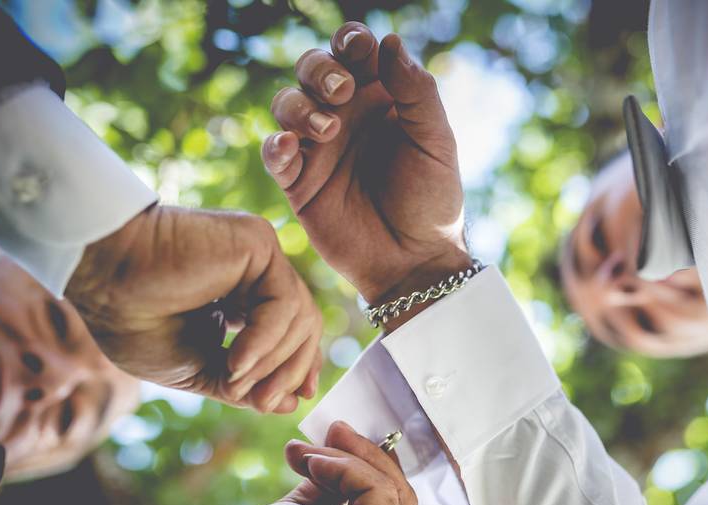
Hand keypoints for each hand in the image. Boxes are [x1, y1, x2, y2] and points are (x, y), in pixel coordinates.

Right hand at [65, 204, 321, 413]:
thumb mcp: (195, 368)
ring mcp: (260, 255)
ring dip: (271, 363)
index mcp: (242, 294)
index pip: (292, 332)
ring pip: (299, 318)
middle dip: (288, 372)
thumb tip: (290, 405)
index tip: (292, 401)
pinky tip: (236, 362)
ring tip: (233, 382)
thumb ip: (243, 383)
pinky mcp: (259, 244)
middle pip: (304, 326)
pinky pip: (285, 303)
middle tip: (264, 404)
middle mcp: (257, 271)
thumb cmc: (133, 321)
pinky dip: (265, 341)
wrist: (100, 279)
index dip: (297, 367)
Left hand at [181, 422, 416, 504]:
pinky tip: (313, 464)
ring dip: (350, 458)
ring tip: (310, 449)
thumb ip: (323, 493)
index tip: (338, 442)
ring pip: (392, 491)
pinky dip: (346, 467)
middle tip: (335, 429)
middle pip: (400, 500)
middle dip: (368, 457)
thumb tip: (330, 455)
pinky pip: (376, 490)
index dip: (370, 472)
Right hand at [261, 22, 469, 307]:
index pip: (354, 52)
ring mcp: (318, 148)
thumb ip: (416, 92)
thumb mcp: (435, 143)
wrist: (415, 261)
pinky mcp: (298, 182)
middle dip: (319, 69)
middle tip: (341, 91)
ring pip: (287, 103)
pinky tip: (290, 148)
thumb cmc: (432, 202)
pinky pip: (273, 153)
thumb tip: (389, 40)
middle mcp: (344, 116)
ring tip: (328, 129)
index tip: (357, 48)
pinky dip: (275, 144)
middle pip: (311, 69)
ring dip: (300, 106)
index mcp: (380, 98)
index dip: (349, 40)